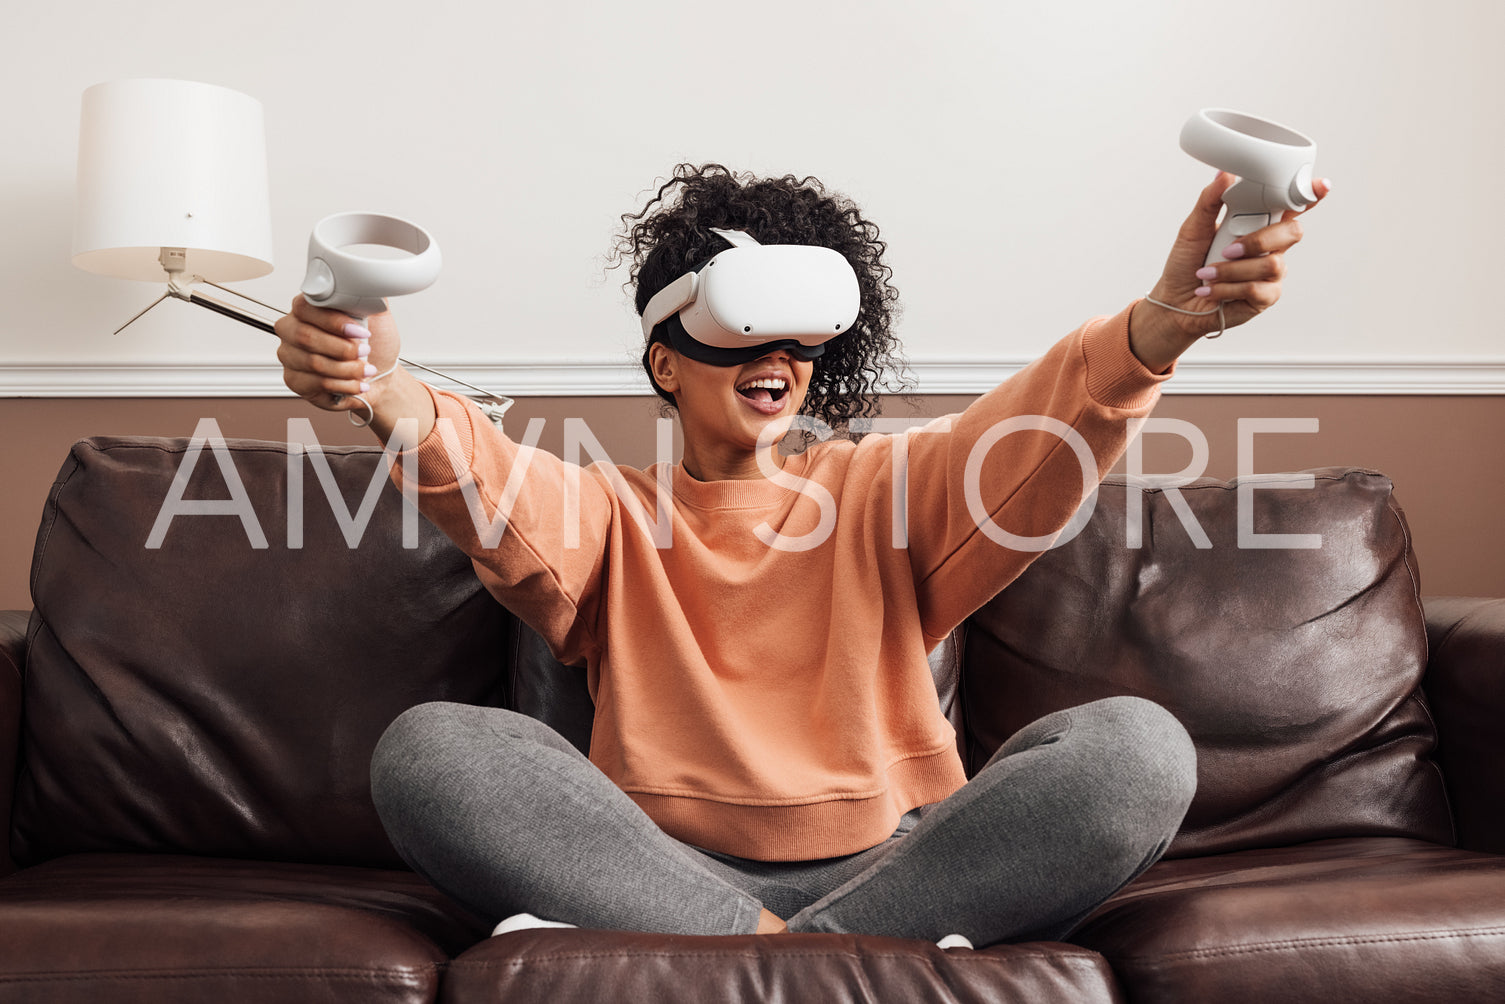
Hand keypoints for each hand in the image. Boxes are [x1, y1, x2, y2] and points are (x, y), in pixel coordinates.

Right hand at [274, 296, 400, 412]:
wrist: (380, 372)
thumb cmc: (375, 343)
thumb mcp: (377, 313)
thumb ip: (367, 294)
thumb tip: (363, 280)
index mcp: (308, 308)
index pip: (305, 307)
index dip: (334, 321)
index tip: (360, 331)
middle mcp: (293, 329)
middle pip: (305, 337)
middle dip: (343, 348)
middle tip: (365, 351)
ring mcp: (290, 355)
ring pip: (313, 363)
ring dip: (348, 369)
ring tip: (366, 369)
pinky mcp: (294, 380)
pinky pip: (316, 384)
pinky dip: (344, 385)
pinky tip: (356, 383)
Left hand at [1129, 171, 1331, 371]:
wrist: (1176, 300)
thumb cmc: (1187, 263)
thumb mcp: (1193, 228)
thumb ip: (1210, 201)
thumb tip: (1224, 174)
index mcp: (1259, 223)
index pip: (1291, 206)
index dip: (1310, 195)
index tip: (1321, 184)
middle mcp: (1271, 246)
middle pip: (1293, 233)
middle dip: (1260, 240)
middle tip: (1228, 248)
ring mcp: (1271, 272)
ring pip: (1271, 264)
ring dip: (1233, 269)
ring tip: (1208, 273)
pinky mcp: (1265, 297)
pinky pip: (1258, 289)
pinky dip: (1228, 288)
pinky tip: (1211, 289)